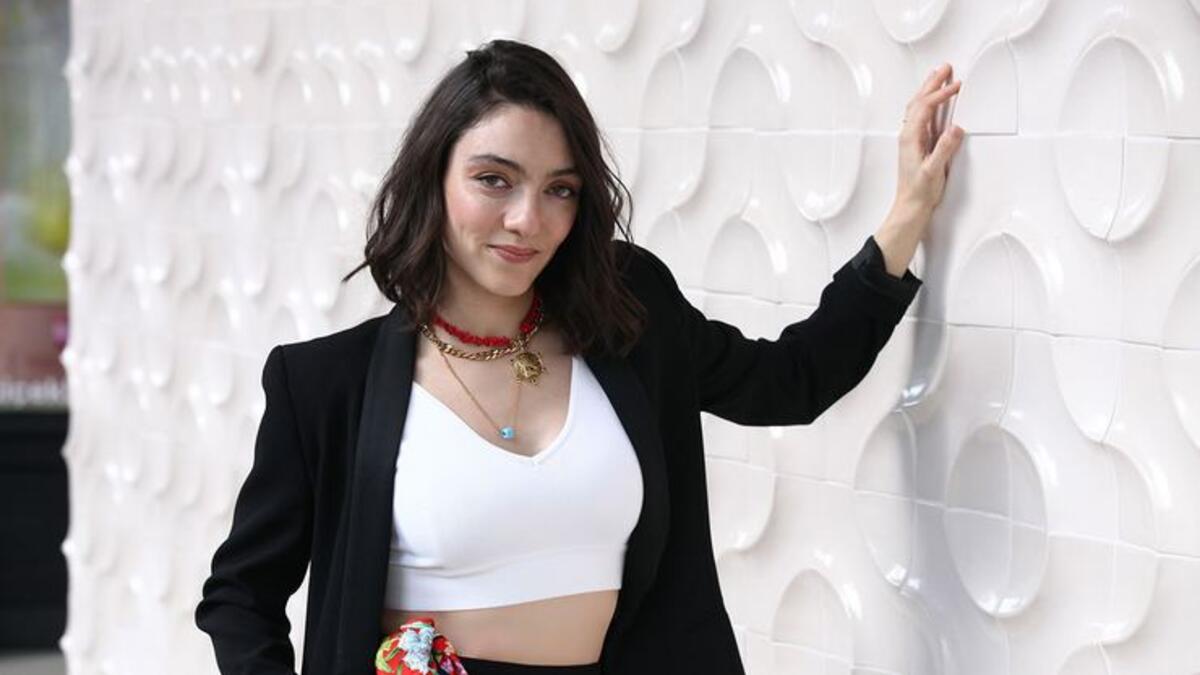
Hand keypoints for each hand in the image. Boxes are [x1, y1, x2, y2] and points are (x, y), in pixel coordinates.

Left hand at [873, 63, 964, 276]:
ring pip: (919, 107)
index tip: (956, 86)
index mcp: (910, 138)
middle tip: (946, 67)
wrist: (910, 207)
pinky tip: (938, 102)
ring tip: (941, 76)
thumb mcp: (934, 171)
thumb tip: (955, 128)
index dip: (940, 94)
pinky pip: (924, 117)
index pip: (925, 107)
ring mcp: (913, 139)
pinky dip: (931, 104)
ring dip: (930, 90)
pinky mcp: (919, 144)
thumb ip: (944, 149)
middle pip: (919, 101)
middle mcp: (909, 135)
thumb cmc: (919, 192)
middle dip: (932, 83)